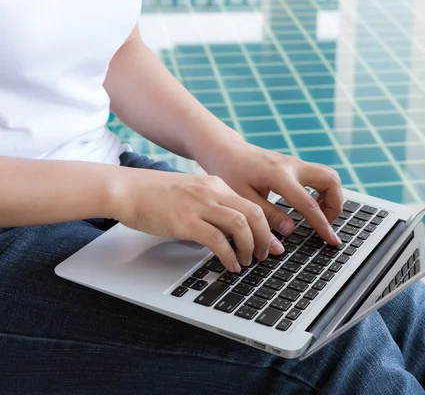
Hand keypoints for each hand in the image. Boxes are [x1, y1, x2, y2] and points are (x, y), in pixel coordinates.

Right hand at [111, 168, 283, 272]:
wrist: (126, 189)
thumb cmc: (154, 195)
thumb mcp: (190, 193)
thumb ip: (211, 206)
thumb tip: (227, 231)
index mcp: (216, 185)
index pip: (252, 204)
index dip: (267, 226)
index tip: (273, 242)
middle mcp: (212, 192)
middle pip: (254, 213)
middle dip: (265, 238)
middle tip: (266, 255)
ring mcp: (199, 205)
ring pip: (241, 224)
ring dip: (250, 247)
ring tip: (249, 261)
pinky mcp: (185, 221)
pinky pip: (217, 240)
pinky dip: (229, 255)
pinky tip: (230, 265)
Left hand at [201, 140, 343, 245]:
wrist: (226, 151)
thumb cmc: (230, 172)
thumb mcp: (244, 199)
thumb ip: (268, 216)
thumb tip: (289, 231)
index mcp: (279, 176)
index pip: (308, 204)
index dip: (322, 224)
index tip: (332, 240)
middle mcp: (293, 166)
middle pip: (331, 181)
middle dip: (335, 205)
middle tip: (324, 223)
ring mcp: (296, 163)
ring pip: (330, 176)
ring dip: (331, 197)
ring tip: (317, 215)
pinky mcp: (296, 165)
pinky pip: (320, 176)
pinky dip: (323, 192)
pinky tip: (309, 205)